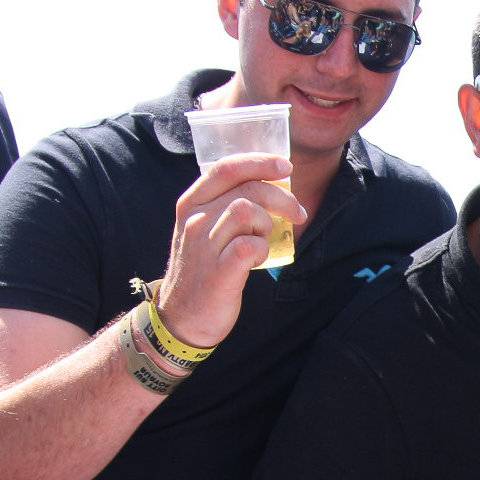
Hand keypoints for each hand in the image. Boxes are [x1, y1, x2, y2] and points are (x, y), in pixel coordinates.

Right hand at [157, 153, 304, 347]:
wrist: (182, 318)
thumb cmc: (202, 271)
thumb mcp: (203, 231)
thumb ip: (225, 208)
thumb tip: (269, 189)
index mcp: (191, 204)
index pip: (226, 168)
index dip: (259, 162)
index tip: (284, 166)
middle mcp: (194, 220)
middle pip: (246, 189)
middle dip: (281, 197)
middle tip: (297, 213)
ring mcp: (204, 245)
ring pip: (248, 211)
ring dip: (268, 224)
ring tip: (265, 239)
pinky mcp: (218, 272)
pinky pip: (250, 246)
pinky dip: (263, 249)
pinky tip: (258, 259)